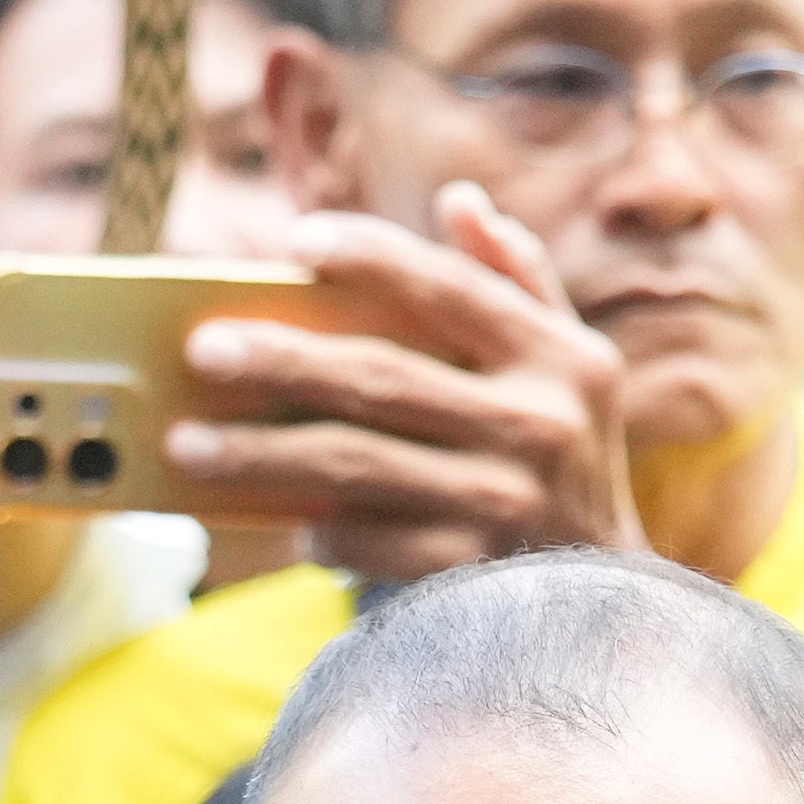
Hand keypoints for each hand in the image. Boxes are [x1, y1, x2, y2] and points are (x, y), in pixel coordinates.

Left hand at [167, 193, 642, 582]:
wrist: (616, 603)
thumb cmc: (573, 460)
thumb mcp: (573, 369)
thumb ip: (522, 282)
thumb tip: (460, 200)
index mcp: (561, 359)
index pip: (450, 289)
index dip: (371, 256)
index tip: (295, 242)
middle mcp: (539, 426)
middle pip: (380, 378)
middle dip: (281, 361)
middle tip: (202, 350)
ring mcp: (505, 504)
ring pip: (354, 465)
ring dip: (259, 454)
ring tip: (186, 445)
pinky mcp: (470, 574)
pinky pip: (364, 539)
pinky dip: (312, 525)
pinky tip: (271, 513)